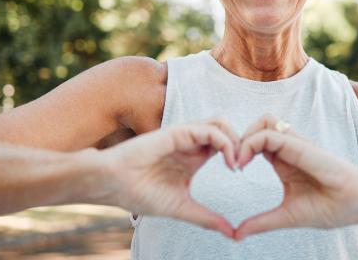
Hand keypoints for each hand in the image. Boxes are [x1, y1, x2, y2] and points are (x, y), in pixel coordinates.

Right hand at [84, 119, 239, 237]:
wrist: (113, 185)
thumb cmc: (140, 194)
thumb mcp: (182, 208)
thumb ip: (207, 218)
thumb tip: (232, 234)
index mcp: (194, 157)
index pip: (225, 145)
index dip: (240, 154)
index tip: (242, 174)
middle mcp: (192, 143)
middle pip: (227, 130)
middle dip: (243, 143)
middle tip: (244, 165)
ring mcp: (185, 136)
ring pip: (221, 123)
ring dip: (235, 140)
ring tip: (237, 163)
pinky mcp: (178, 132)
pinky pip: (209, 129)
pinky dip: (224, 142)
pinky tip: (228, 162)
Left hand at [234, 115, 357, 239]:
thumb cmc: (330, 208)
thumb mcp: (287, 216)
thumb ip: (262, 222)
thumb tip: (236, 234)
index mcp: (284, 161)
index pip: (256, 141)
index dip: (240, 150)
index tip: (232, 169)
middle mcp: (289, 149)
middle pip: (257, 125)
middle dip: (238, 139)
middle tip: (231, 162)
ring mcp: (296, 145)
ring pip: (263, 121)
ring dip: (245, 136)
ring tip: (238, 160)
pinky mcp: (301, 146)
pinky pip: (271, 133)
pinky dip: (252, 142)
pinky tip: (244, 162)